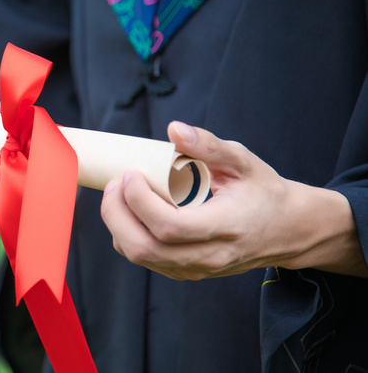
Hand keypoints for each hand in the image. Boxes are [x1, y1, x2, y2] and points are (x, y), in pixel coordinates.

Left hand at [101, 121, 365, 279]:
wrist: (286, 230)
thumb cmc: (263, 192)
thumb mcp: (244, 162)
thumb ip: (210, 146)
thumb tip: (174, 129)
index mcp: (225, 228)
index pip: (168, 226)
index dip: (139, 200)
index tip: (130, 173)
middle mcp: (209, 256)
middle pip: (144, 248)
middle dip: (117, 214)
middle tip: (115, 184)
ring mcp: (196, 270)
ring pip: (140, 257)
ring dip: (118, 225)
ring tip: (119, 194)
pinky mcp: (187, 273)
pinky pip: (146, 260)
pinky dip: (128, 236)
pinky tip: (131, 212)